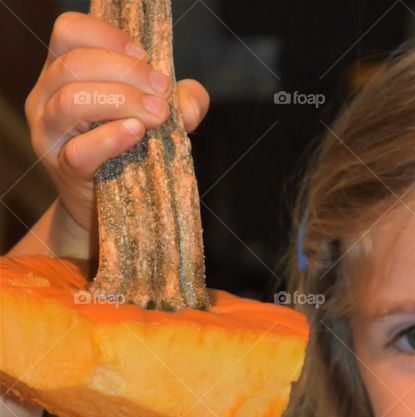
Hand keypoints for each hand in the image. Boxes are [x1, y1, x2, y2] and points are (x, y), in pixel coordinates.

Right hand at [25, 10, 209, 238]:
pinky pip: (79, 151)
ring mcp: (48, 134)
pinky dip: (110, 138)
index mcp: (62, 70)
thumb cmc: (131, 151)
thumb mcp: (155, 117)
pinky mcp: (62, 169)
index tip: (144, 57)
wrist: (114, 209)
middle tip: (162, 91)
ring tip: (156, 114)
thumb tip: (189, 101)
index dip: (106, 36)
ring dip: (120, 100)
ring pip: (71, 100)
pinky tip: (136, 133)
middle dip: (126, 72)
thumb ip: (180, 103)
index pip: (69, 31)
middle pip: (74, 64)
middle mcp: (46, 96)